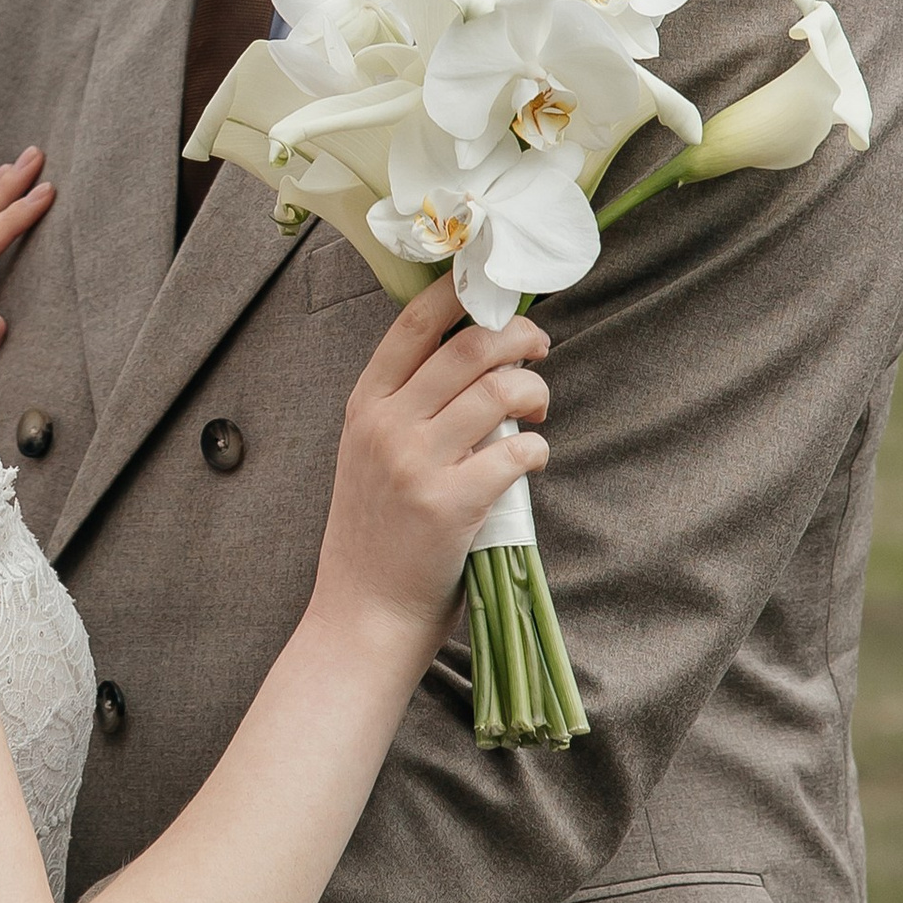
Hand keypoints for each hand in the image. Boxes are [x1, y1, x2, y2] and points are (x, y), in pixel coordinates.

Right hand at [315, 284, 551, 660]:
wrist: (363, 615)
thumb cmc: (377, 535)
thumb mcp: (367, 456)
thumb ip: (407, 407)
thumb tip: (478, 355)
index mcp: (364, 406)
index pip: (413, 323)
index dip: (461, 292)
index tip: (495, 287)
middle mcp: (385, 426)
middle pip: (469, 346)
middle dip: (520, 337)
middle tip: (539, 350)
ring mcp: (415, 464)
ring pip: (500, 390)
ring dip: (535, 392)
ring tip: (536, 410)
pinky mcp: (450, 504)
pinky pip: (516, 450)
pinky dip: (537, 448)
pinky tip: (532, 458)